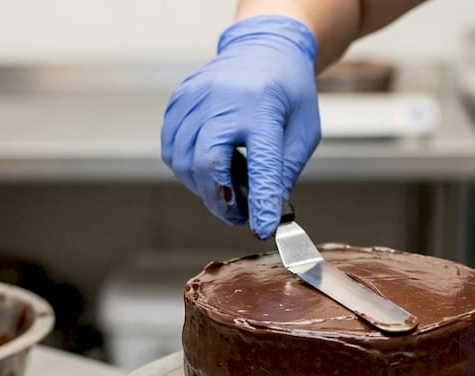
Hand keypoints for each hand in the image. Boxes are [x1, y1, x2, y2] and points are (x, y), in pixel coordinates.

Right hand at [160, 14, 320, 238]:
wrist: (264, 48)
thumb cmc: (288, 92)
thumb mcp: (302, 132)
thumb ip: (283, 172)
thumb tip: (267, 212)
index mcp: (264, 106)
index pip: (262, 161)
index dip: (259, 199)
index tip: (260, 228)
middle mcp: (225, 99)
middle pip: (207, 162)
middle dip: (220, 200)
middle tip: (239, 214)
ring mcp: (196, 96)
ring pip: (182, 160)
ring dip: (203, 186)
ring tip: (227, 185)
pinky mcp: (179, 99)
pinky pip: (171, 147)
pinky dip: (186, 167)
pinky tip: (209, 165)